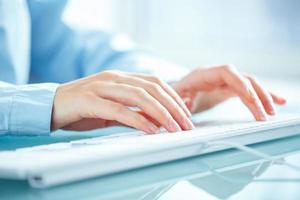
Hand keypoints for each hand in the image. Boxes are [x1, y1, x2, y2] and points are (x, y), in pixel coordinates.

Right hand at [51, 71, 193, 132]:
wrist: (50, 106)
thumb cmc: (83, 108)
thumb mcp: (112, 108)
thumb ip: (132, 111)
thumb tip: (156, 120)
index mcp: (120, 77)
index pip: (155, 82)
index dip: (174, 97)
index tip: (185, 113)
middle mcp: (114, 78)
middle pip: (152, 88)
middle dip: (173, 107)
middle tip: (186, 124)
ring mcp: (101, 87)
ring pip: (139, 96)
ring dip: (161, 113)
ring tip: (174, 129)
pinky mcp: (89, 100)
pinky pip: (119, 109)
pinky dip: (138, 119)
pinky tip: (151, 130)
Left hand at [173, 65, 285, 120]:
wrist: (175, 92)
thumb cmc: (174, 94)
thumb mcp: (174, 96)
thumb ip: (179, 99)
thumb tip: (187, 104)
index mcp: (203, 74)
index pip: (226, 72)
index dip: (239, 82)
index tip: (250, 97)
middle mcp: (217, 75)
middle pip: (243, 79)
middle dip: (256, 95)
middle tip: (265, 114)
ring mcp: (224, 82)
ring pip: (249, 85)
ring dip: (262, 97)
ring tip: (272, 112)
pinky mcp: (229, 89)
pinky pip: (248, 91)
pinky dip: (262, 96)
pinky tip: (277, 102)